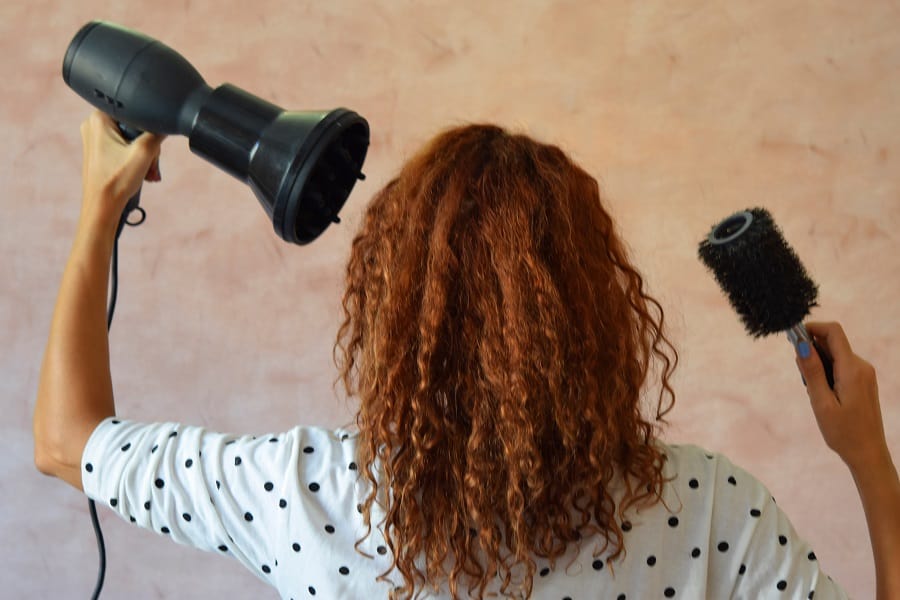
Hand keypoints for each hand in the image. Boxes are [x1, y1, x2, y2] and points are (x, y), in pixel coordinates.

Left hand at [78, 110, 164, 232]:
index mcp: (99, 118)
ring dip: (145, 155)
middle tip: (151, 163)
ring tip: (148, 172)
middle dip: (148, 146)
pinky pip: (125, 147)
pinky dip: (136, 159)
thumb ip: (157, 133)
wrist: (102, 207)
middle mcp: (94, 125)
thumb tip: (166, 125)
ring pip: (131, 138)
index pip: (134, 112)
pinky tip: (142, 172)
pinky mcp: (100, 150)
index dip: (148, 128)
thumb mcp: (144, 153)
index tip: (151, 145)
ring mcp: (95, 138)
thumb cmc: (115, 182)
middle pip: (134, 126)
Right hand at [796, 321, 890, 473]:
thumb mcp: (821, 403)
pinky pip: (840, 366)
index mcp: (852, 369)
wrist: (868, 453)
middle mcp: (861, 366)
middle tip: (802, 377)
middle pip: (832, 343)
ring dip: (818, 365)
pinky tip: (823, 394)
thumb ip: (812, 371)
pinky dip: (826, 373)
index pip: (833, 332)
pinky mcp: (862, 381)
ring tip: (814, 392)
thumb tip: (800, 344)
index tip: (792, 339)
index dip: (811, 328)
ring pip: (834, 355)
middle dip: (811, 351)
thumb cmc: (843, 432)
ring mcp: (863, 373)